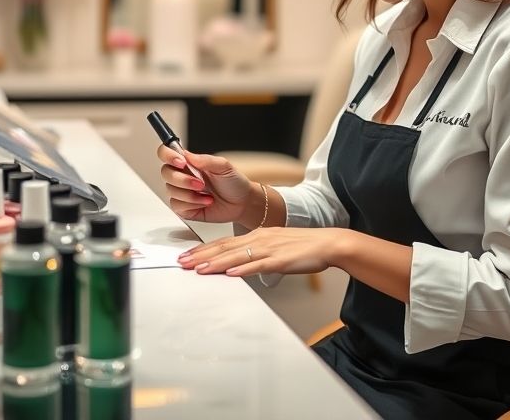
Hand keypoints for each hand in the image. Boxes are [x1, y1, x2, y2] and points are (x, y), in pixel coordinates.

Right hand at [157, 145, 253, 223]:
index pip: (166, 152)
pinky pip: (176, 205)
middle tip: (201, 183)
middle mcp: (183, 175)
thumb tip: (188, 156)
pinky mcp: (184, 207)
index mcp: (189, 162)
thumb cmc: (234, 183)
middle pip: (165, 173)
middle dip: (183, 180)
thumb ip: (206, 160)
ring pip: (171, 190)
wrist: (242, 203)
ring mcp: (182, 191)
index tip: (181, 162)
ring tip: (206, 194)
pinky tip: (205, 202)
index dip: (168, 155)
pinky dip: (192, 204)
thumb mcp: (224, 166)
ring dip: (190, 194)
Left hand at [177, 227, 348, 276]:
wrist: (328, 242)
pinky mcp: (281, 260)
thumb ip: (256, 255)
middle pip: (224, 248)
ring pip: (236, 256)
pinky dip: (243, 269)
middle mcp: (259, 239)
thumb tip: (239, 267)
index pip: (224, 243)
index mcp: (257, 235)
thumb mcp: (275, 247)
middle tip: (181, 263)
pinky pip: (258, 265)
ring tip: (198, 269)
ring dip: (216, 263)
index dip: (203, 250)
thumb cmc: (303, 247)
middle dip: (201, 256)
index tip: (186, 256)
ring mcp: (269, 248)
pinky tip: (231, 274)